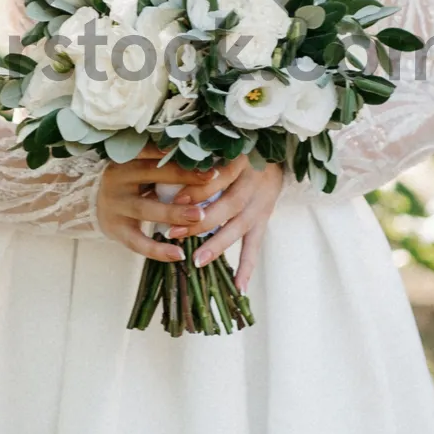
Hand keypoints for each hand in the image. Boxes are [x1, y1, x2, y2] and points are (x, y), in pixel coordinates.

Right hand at [95, 142, 228, 260]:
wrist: (87, 202)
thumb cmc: (127, 181)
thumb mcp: (137, 166)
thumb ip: (160, 163)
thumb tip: (202, 156)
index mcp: (126, 157)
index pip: (154, 151)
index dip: (179, 152)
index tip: (206, 154)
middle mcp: (118, 178)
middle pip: (152, 175)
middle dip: (183, 177)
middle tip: (211, 179)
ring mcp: (116, 205)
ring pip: (146, 209)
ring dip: (174, 212)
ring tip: (200, 216)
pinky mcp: (116, 230)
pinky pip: (138, 242)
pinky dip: (158, 250)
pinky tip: (179, 254)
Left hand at [164, 150, 283, 294]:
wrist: (274, 149)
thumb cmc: (237, 146)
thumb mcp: (220, 145)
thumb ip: (198, 158)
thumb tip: (160, 173)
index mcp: (241, 158)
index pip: (219, 176)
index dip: (198, 188)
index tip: (175, 200)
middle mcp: (254, 181)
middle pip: (229, 203)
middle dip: (200, 220)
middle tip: (173, 232)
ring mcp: (262, 202)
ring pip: (239, 225)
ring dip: (218, 244)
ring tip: (197, 261)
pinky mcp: (265, 217)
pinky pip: (256, 244)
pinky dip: (247, 266)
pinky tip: (238, 287)